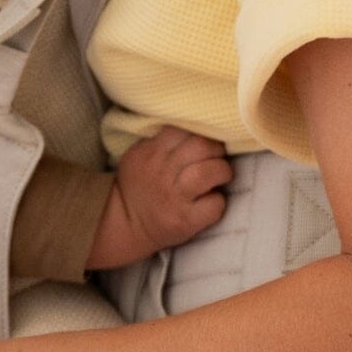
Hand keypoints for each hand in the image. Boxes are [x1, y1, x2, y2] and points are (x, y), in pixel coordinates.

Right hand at [88, 125, 232, 269]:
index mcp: (150, 153)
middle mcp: (162, 173)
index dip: (200, 132)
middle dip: (217, 149)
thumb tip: (196, 126)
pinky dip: (218, 201)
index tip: (204, 140)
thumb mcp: (139, 155)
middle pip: (201, 146)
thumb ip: (162, 140)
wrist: (128, 224)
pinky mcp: (186, 220)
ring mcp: (174, 198)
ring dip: (223, 171)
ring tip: (220, 176)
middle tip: (217, 156)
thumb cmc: (140, 185)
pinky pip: (215, 204)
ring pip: (210, 171)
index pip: (182, 129)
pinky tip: (211, 201)